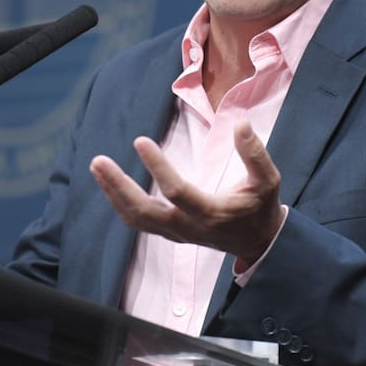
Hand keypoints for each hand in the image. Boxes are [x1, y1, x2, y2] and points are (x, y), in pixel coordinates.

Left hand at [89, 119, 284, 269]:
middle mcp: (188, 227)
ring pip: (136, 218)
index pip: (177, 191)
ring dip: (114, 193)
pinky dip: (122, 203)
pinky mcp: (171, 233)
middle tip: (98, 161)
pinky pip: (139, 222)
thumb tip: (241, 123)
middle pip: (144, 211)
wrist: (257, 242)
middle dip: (118, 186)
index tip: (140, 141)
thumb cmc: (261, 207)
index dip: (157, 167)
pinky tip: (111, 184)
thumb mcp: (268, 180)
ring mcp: (177, 233)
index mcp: (211, 213)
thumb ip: (254, 153)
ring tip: (98, 167)